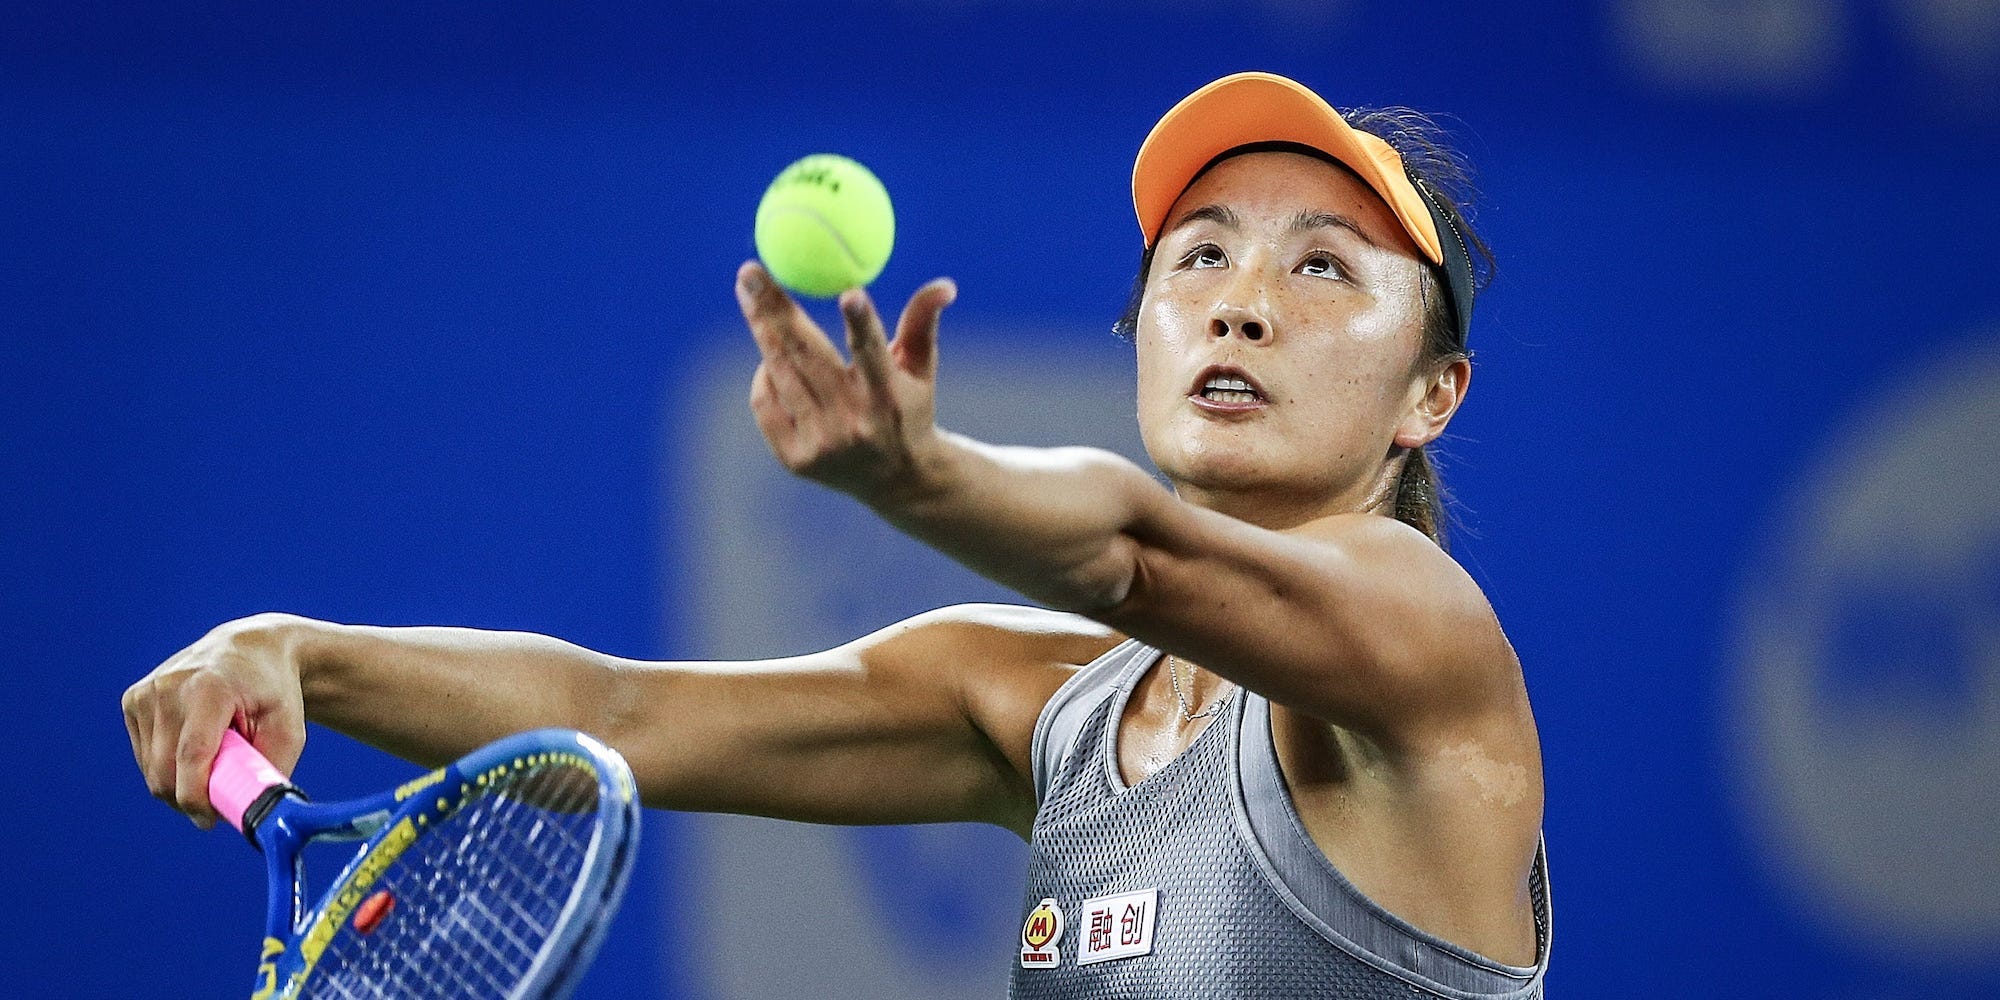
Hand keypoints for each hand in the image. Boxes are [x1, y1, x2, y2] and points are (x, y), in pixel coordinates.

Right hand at [121, 613, 311, 827]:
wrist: (251, 649)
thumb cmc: (274, 693)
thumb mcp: (289, 730)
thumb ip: (271, 773)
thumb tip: (255, 815)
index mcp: (209, 690)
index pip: (190, 758)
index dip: (196, 799)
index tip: (210, 820)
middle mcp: (170, 687)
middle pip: (165, 771)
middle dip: (189, 798)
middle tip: (219, 800)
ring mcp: (146, 692)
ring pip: (151, 769)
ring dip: (180, 782)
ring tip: (214, 759)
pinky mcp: (133, 700)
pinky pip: (144, 756)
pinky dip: (168, 765)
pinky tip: (194, 745)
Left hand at [735, 261, 957, 503]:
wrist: (896, 480)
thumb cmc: (908, 407)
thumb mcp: (920, 367)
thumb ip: (923, 322)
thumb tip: (944, 285)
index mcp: (888, 397)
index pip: (874, 354)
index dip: (862, 324)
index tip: (849, 293)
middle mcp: (854, 423)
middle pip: (806, 356)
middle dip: (774, 309)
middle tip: (751, 272)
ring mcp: (821, 444)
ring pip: (779, 374)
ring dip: (762, 330)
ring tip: (750, 295)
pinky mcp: (795, 460)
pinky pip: (764, 402)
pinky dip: (764, 374)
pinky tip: (770, 356)